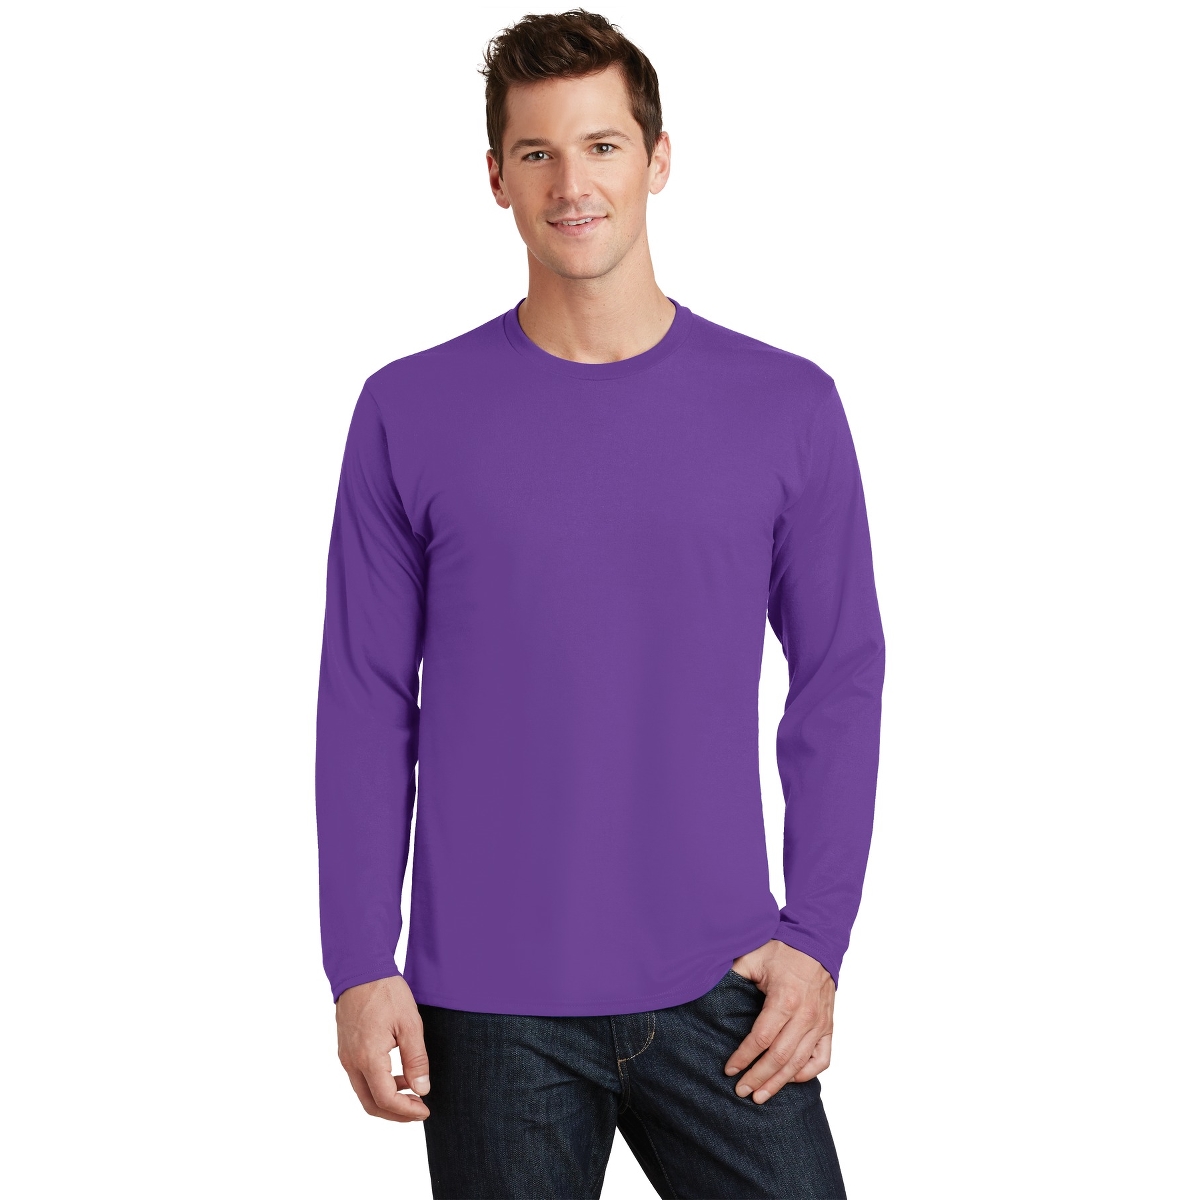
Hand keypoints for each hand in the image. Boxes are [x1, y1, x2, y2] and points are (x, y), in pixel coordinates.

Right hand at [336, 975, 430, 1121]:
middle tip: (418, 1110)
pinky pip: (360, 1078)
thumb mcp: (410, 1024)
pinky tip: (397, 1075)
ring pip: (364, 1093)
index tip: (425, 1110)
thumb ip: (416, 1060)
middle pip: (370, 1104)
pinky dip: (378, 1085)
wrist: (360, 970)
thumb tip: (422, 1090)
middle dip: (395, 1114)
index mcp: (368, 1057)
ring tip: (413, 1093)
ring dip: (387, 1100)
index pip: (386, 1099)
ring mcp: (346, 1057)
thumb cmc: (386, 992)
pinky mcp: (345, 1049)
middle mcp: (352, 1062)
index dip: (406, 1111)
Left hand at [723, 939, 834, 1102]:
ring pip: (799, 1064)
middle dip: (758, 1077)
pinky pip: (822, 1059)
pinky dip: (806, 1073)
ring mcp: (819, 1024)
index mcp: (785, 999)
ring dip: (778, 1083)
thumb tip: (706, 988)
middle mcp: (805, 1016)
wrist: (816, 944)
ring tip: (760, 1096)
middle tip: (741, 1091)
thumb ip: (733, 975)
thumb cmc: (782, 951)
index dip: (744, 1057)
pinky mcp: (829, 1028)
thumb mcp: (752, 957)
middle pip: (779, 1057)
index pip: (761, 1038)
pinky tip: (790, 1080)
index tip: (729, 1069)